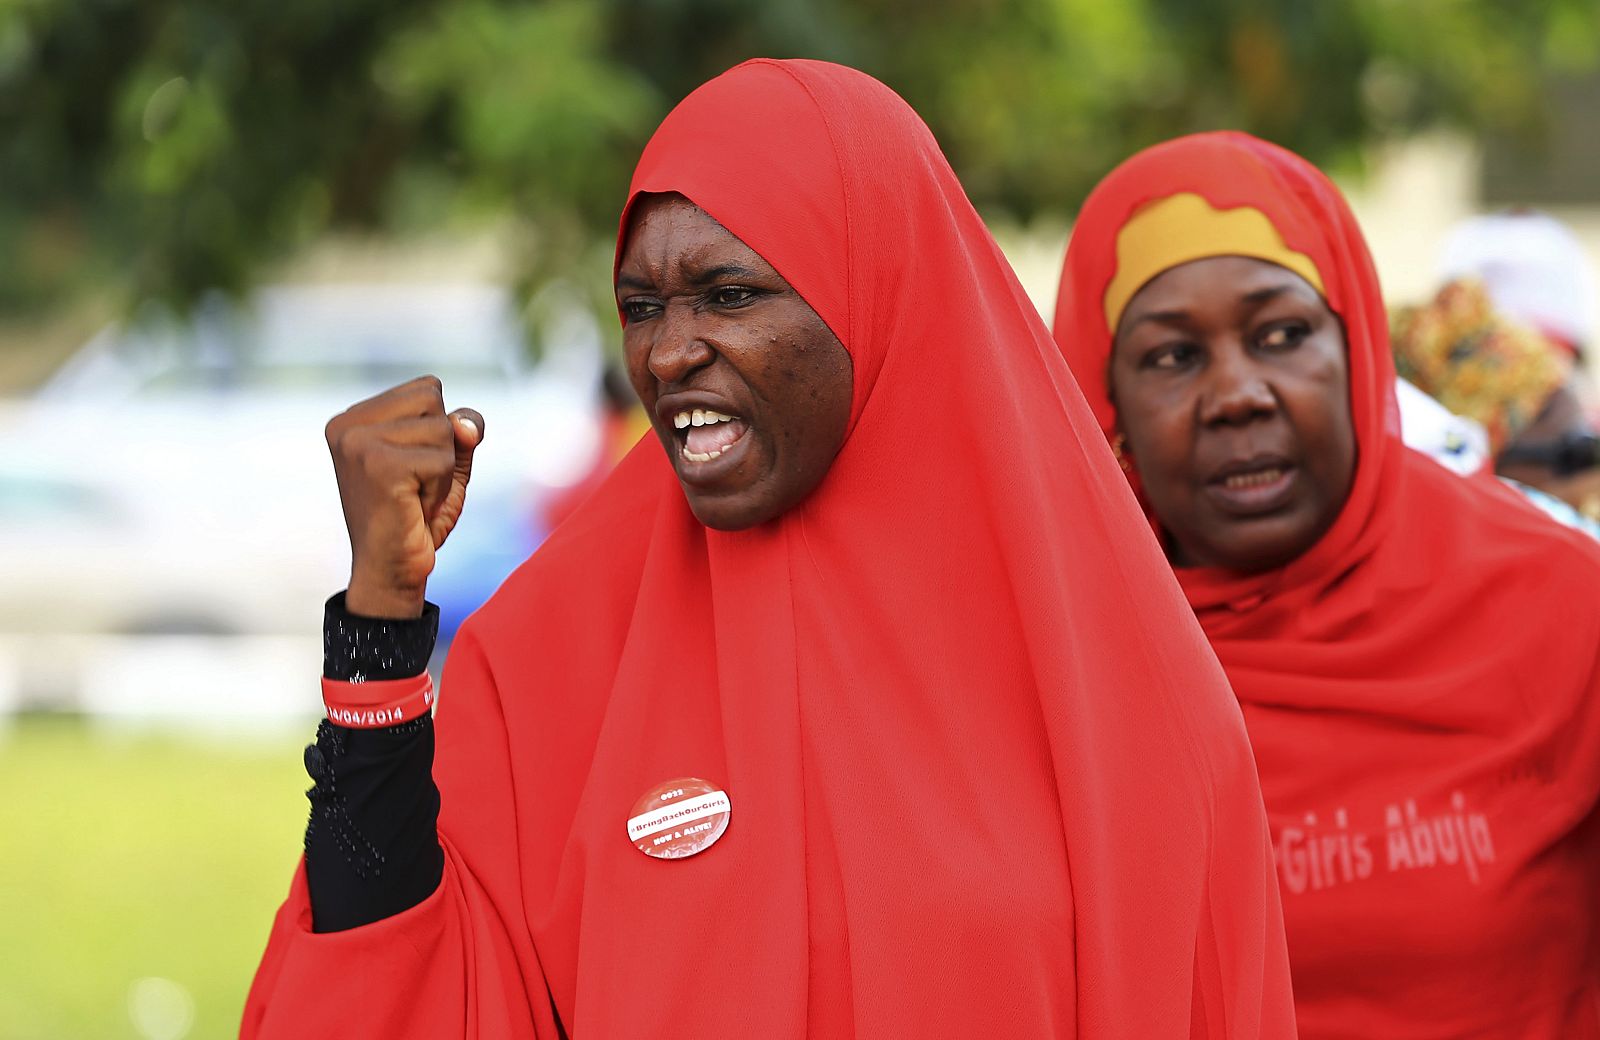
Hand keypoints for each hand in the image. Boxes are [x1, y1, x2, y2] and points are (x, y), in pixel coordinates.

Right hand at [324, 376, 484, 618]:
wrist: (393, 572)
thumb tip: (466, 424)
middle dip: (442, 447)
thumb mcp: (446, 462)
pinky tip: (414, 508)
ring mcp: (357, 442)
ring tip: (414, 497)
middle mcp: (347, 425)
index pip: (427, 388)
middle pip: (434, 399)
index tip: (413, 469)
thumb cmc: (417, 516)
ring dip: (442, 471)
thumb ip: (461, 430)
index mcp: (353, 418)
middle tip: (415, 485)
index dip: (438, 431)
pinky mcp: (377, 465)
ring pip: (443, 430)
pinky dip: (440, 489)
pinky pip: (442, 460)